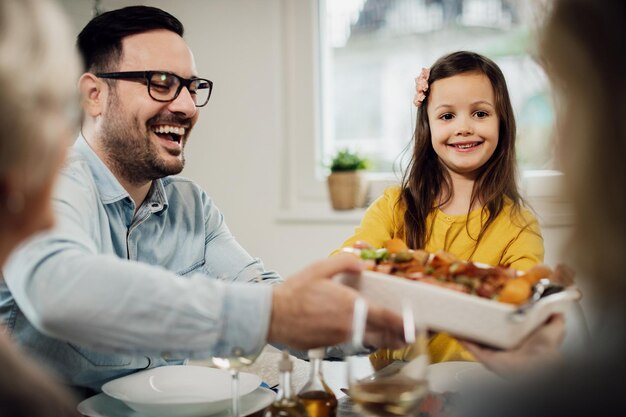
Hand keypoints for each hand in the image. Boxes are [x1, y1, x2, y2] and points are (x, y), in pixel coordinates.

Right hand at [268, 254, 404, 349]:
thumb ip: (345, 263)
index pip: (385, 317)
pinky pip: (352, 343)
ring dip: (384, 341)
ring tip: (395, 338)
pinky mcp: (330, 345)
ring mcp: (340, 338)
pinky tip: (364, 335)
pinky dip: (363, 340)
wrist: (271, 316)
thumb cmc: (293, 293)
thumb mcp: (319, 269)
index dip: (403, 323)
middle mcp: (349, 325)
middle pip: (383, 335)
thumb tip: (363, 261)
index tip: (414, 325)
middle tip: (410, 335)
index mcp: (350, 306)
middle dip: (399, 336)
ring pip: (369, 342)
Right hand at [461, 314, 565, 377]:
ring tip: (457, 314)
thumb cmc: (547, 352)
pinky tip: (453, 328)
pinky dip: (460, 338)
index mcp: (520, 337)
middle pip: (487, 330)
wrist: (540, 368)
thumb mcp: (554, 329)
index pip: (505, 324)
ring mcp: (494, 351)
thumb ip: (554, 317)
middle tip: (470, 304)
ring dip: (465, 327)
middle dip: (477, 319)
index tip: (488, 300)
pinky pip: (470, 347)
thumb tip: (556, 307)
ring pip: (476, 338)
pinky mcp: (486, 358)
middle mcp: (506, 344)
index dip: (496, 313)